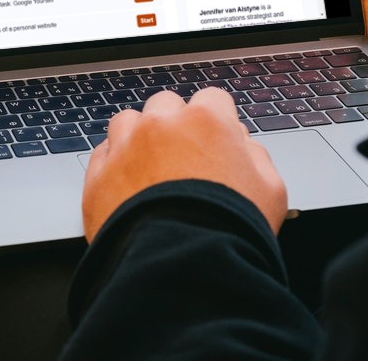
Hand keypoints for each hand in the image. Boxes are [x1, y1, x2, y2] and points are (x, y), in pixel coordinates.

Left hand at [81, 87, 287, 241]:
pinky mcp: (97, 177)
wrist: (182, 269)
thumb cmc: (231, 232)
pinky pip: (102, 156)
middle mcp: (161, 125)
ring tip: (149, 171)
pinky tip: (127, 188)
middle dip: (174, 125)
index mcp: (206, 121)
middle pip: (165, 105)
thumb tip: (242, 143)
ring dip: (137, 138)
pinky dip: (113, 166)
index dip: (215, 121)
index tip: (214, 140)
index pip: (211, 100)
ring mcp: (124, 148)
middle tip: (183, 159)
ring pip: (126, 122)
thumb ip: (256, 155)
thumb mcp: (270, 191)